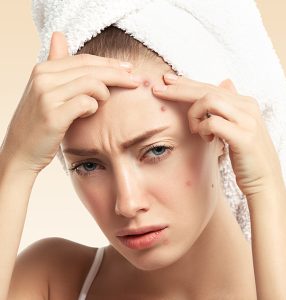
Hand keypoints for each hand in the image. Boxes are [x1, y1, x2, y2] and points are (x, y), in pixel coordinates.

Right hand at [0, 32, 140, 173]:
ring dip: (104, 93)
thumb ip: (55, 64)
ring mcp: (47, 95)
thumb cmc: (39, 122)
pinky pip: (86, 103)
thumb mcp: (45, 89)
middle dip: (119, 74)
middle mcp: (43, 77)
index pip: (84, 60)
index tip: (129, 68)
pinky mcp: (53, 115)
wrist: (21, 150)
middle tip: (136, 81)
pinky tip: (89, 113)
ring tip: (103, 101)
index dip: (110, 63)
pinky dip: (94, 107)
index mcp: (43, 69)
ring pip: (91, 83)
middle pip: (91, 69)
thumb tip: (59, 35)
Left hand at [152, 73, 283, 197]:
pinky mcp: (244, 137)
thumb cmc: (245, 155)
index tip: (166, 80)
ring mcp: (247, 120)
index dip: (187, 83)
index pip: (210, 87)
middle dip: (178, 90)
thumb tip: (225, 82)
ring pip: (209, 101)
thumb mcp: (237, 127)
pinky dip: (203, 128)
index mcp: (244, 102)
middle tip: (157, 89)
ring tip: (194, 129)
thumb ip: (229, 106)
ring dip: (194, 114)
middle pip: (206, 90)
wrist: (265, 180)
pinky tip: (205, 139)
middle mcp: (247, 106)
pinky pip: (213, 123)